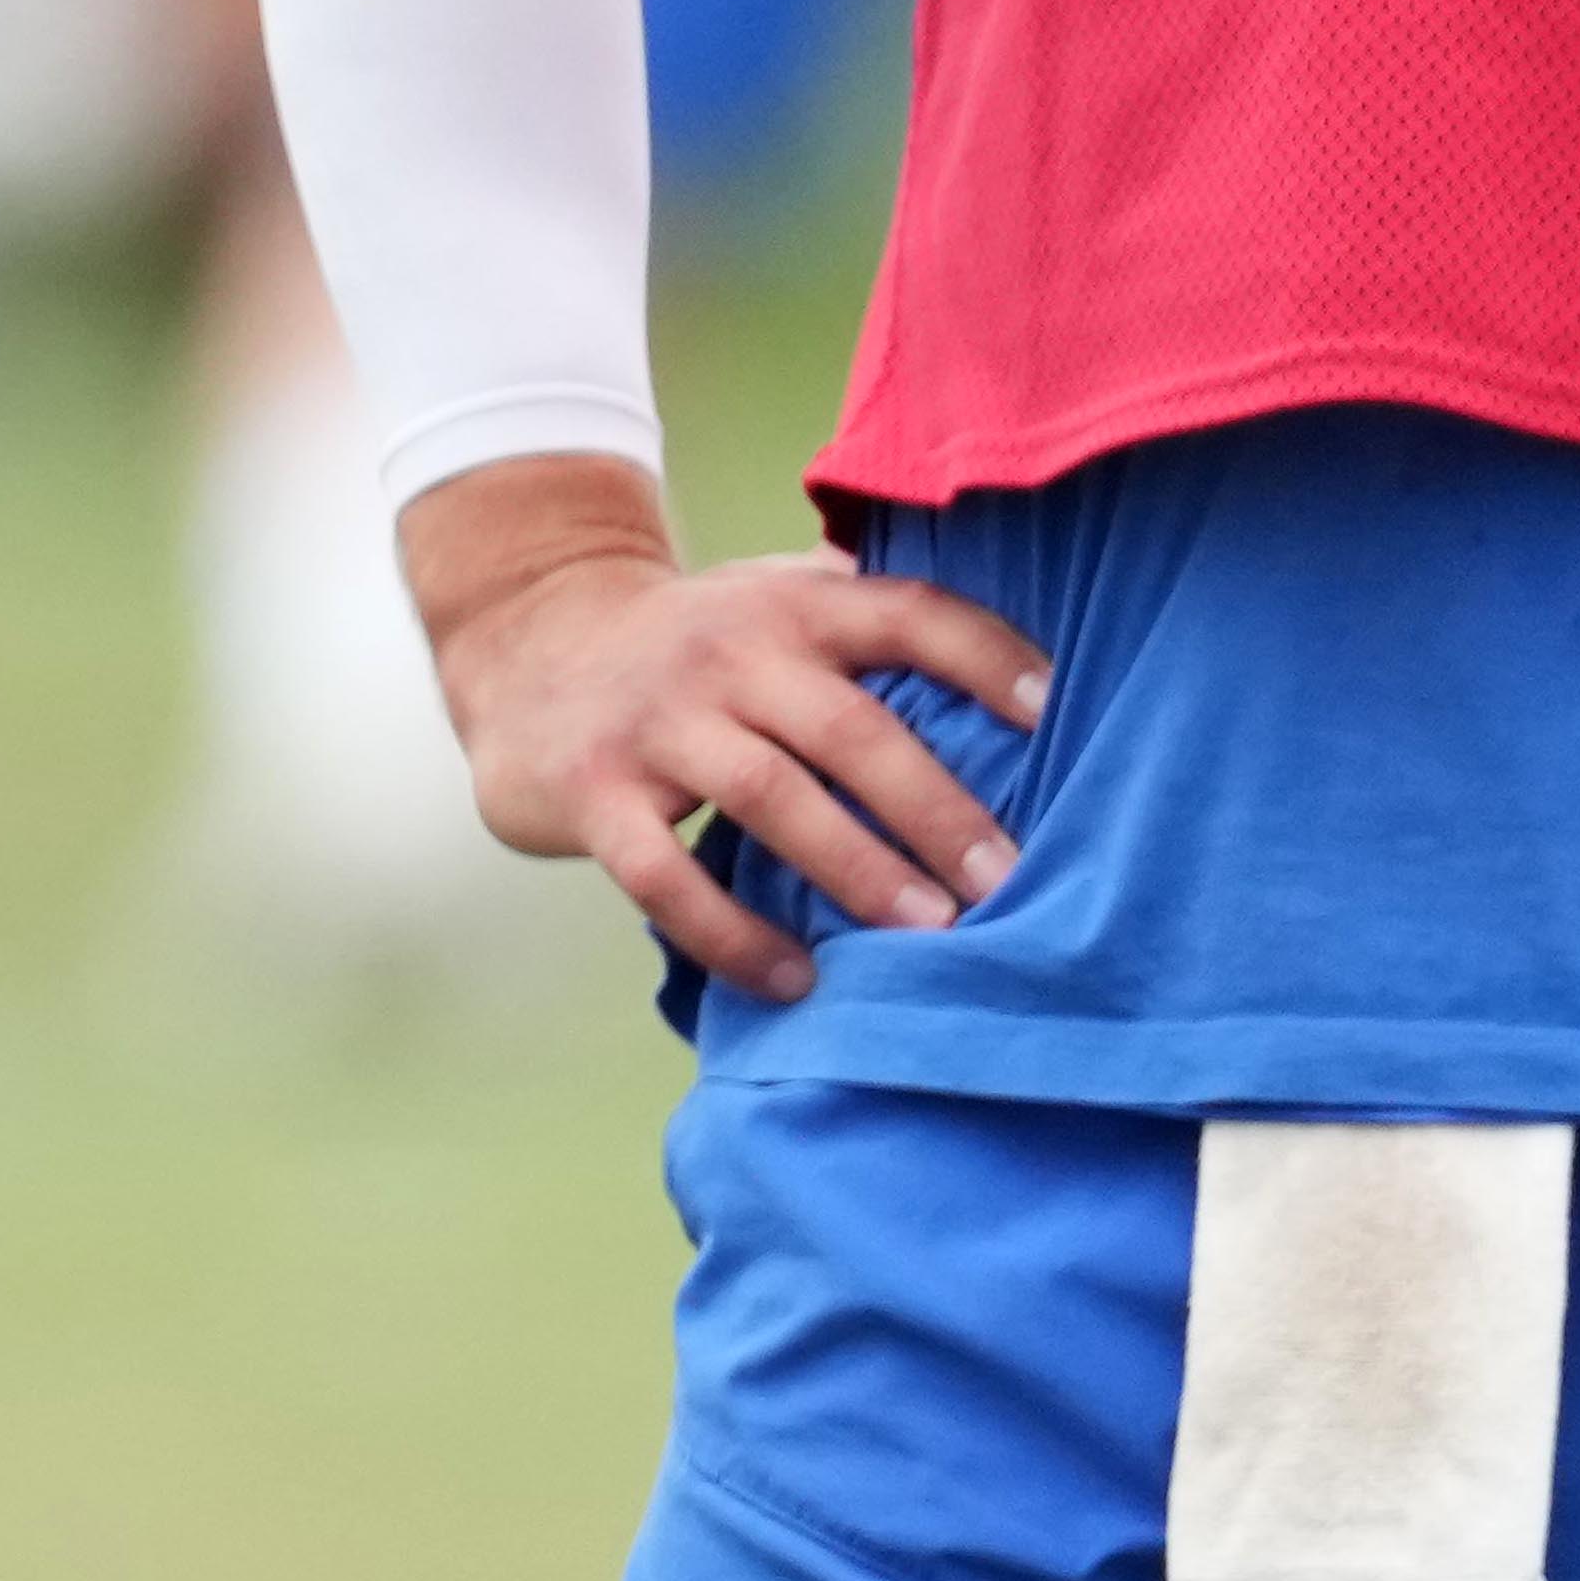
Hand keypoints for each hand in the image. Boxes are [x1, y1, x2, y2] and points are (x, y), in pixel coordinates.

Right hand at [405, 459, 1046, 1011]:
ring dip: (855, 868)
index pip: (902, 614)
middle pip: (846, 727)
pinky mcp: (591, 792)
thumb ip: (866, 620)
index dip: (983, 655)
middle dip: (934, 806)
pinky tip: (795, 979)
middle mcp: (726, 653)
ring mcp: (654, 722)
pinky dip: (732, 933)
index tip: (1056, 714)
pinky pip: (664, 873)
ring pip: (767, 795)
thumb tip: (1025, 664)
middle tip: (1005, 879)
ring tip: (929, 933)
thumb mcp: (771, 601)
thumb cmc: (690, 642)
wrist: (523, 642)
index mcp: (788, 606)